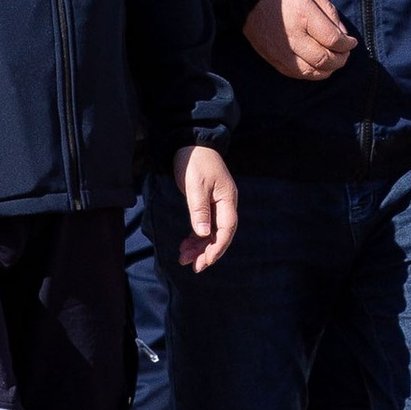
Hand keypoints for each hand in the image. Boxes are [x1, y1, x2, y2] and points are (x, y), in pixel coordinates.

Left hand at [173, 145, 239, 269]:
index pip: (227, 228)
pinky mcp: (207, 203)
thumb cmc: (194, 161)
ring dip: (199, 246)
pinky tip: (185, 245)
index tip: (205, 261)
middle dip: (207, 251)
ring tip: (183, 258)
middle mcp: (225, 203)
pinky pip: (204, 225)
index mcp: (227, 198)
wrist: (190, 143)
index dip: (218, 247)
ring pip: (211, 232)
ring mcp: (217, 204)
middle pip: (220, 233)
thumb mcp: (195, 185)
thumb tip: (203, 234)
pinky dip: (196, 237)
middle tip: (193, 266)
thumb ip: (199, 209)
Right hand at [244, 0, 357, 80]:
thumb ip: (330, 14)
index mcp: (304, 16)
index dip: (347, 45)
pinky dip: (310, 73)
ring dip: (326, 70)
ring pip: (310, 72)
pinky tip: (316, 66)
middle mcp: (292, 37)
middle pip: (323, 60)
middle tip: (344, 53)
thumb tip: (344, 37)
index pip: (333, 40)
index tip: (352, 42)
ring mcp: (280, 51)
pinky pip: (295, 74)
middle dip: (340, 60)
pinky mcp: (272, 58)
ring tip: (332, 61)